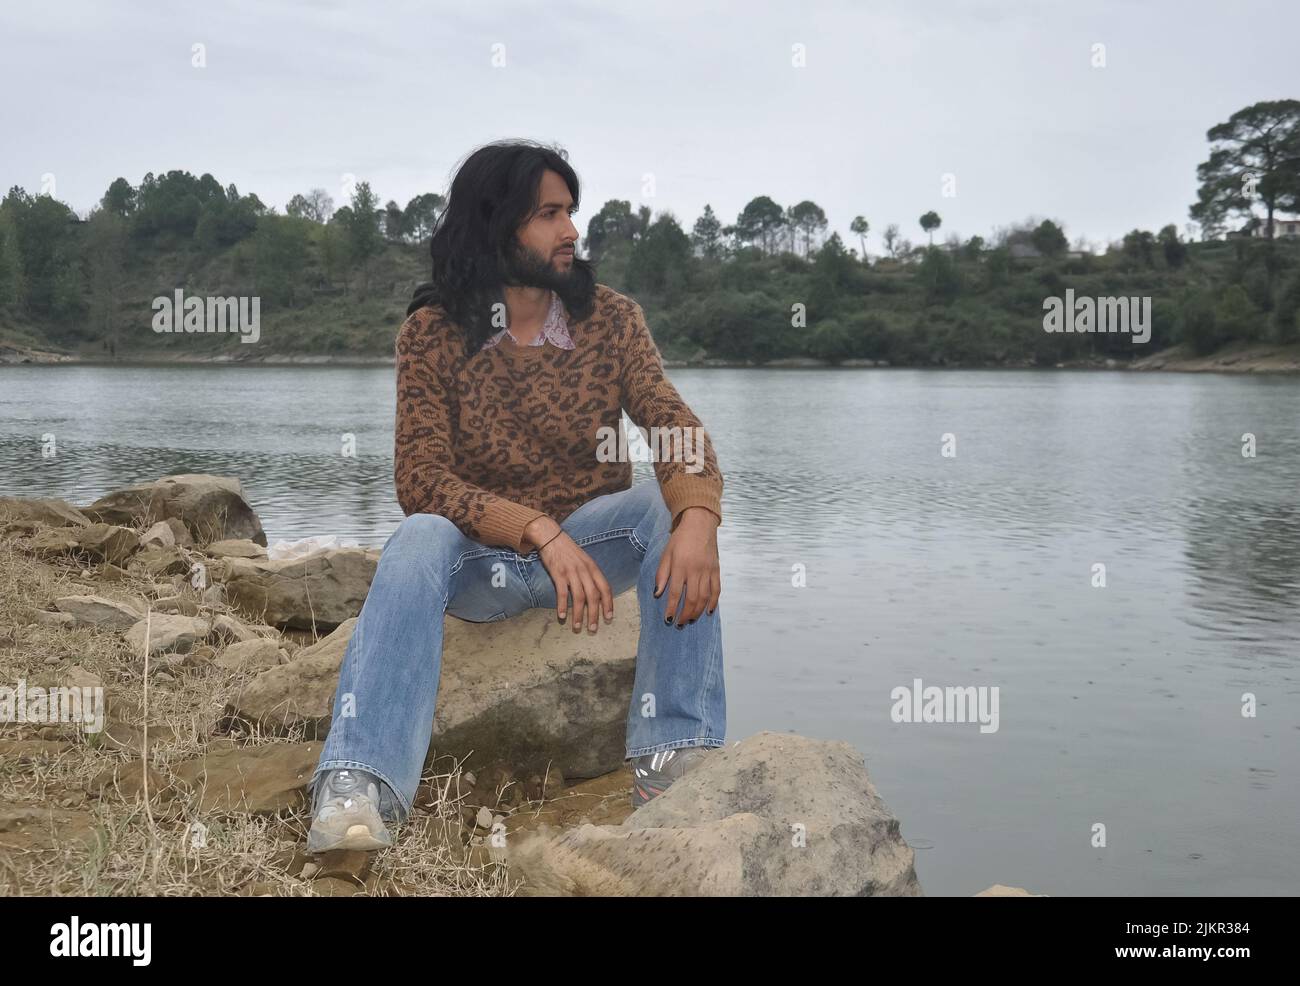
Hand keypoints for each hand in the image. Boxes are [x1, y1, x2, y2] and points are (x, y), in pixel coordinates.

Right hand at [531, 523, 614, 634]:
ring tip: (577, 627)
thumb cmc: (568, 551)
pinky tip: (562, 616)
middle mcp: (585, 570)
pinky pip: (562, 593)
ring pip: (579, 597)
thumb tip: (597, 593)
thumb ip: (591, 575)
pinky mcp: (558, 573)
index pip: (605, 588)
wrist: (551, 537)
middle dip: (594, 615)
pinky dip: (562, 606)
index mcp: (593, 568)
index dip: (608, 604)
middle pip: (593, 596)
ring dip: (578, 614)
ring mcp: (572, 572)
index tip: (609, 617)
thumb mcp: (584, 560)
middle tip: (593, 629)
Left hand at [654, 507, 720, 626]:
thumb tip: (657, 594)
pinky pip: (716, 590)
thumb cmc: (680, 539)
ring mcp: (708, 571)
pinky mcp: (716, 570)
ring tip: (690, 620)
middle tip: (680, 623)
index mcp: (680, 566)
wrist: (699, 524)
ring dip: (698, 612)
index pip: (675, 593)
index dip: (671, 608)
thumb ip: (661, 574)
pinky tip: (708, 611)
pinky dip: (713, 602)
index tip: (668, 619)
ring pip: (704, 597)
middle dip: (685, 614)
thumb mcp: (666, 554)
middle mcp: (695, 570)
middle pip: (692, 599)